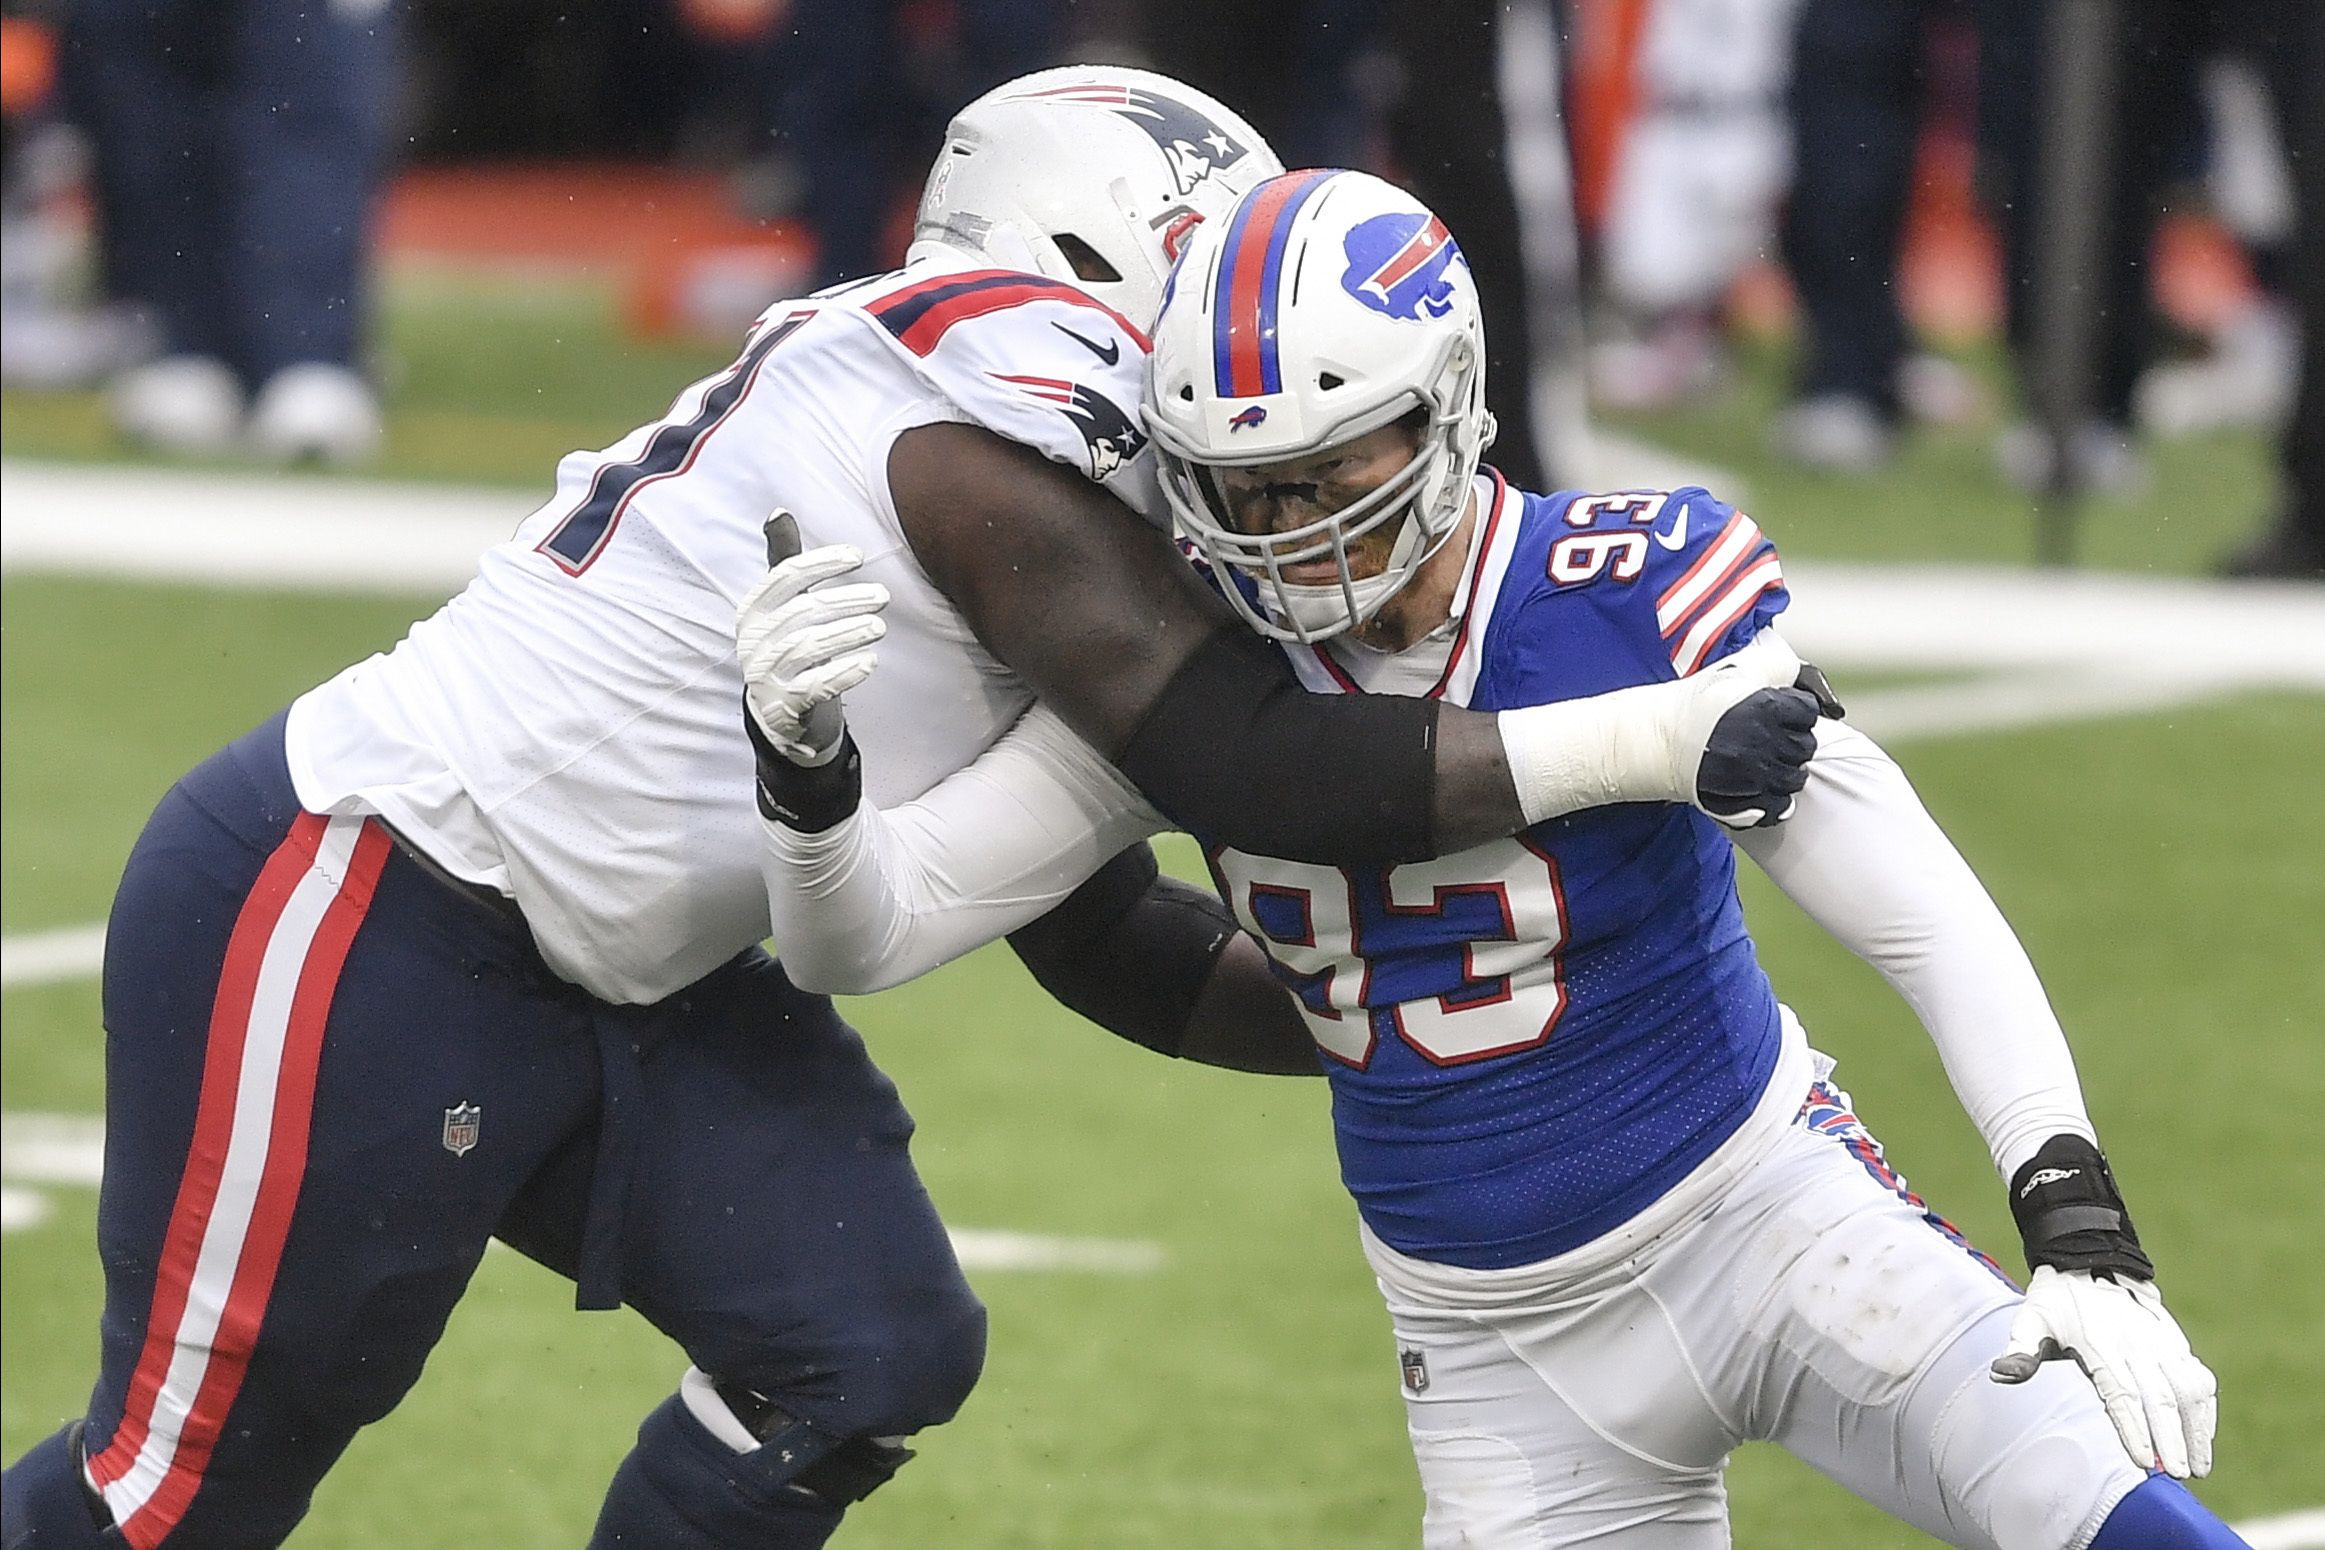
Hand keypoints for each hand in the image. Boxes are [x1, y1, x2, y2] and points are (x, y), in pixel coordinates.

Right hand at [736, 520, 887, 766]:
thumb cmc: (787, 647)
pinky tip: (869, 662)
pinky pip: (815, 687)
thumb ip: (783, 562)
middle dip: (845, 601)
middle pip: (802, 613)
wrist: (781, 715)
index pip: (784, 578)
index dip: (820, 563)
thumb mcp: (782, 606)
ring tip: (878, 625)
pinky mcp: (786, 706)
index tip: (857, 556)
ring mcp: (767, 675)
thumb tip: (778, 511)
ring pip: (809, 647)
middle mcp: (754, 641)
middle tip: (883, 595)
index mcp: (752, 611)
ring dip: (848, 634)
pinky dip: (844, 673)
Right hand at [1679, 637, 1832, 827]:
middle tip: (1769, 739)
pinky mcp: (1743, 801)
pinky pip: (1778, 807)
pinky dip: (1773, 801)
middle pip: (1806, 748)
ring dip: (1784, 772)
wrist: (1658, 738)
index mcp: (1766, 706)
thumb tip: (1827, 700)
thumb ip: (1781, 669)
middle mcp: (1763, 741)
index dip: (1795, 713)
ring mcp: (1754, 774)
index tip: (1777, 714)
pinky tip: (1758, 787)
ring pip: (1795, 779)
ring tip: (1762, 763)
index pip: (1808, 713)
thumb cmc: (1699, 700)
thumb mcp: (1738, 670)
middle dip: (1792, 743)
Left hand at [1990, 1265, 2217, 1477]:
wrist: (2091, 1260)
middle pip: (2160, 1398)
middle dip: (2171, 1439)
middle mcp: (2137, 1345)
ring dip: (2197, 1430)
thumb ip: (2020, 1349)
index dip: (2134, 1428)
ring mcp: (2161, 1344)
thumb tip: (2001, 1376)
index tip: (2142, 1461)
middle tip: (2176, 1474)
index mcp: (2099, 1344)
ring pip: (2188, 1390)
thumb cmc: (2057, 1300)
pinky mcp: (2176, 1343)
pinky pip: (2199, 1378)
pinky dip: (2205, 1410)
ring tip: (2198, 1468)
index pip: (2122, 1393)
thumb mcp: (2031, 1318)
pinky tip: (2204, 1437)